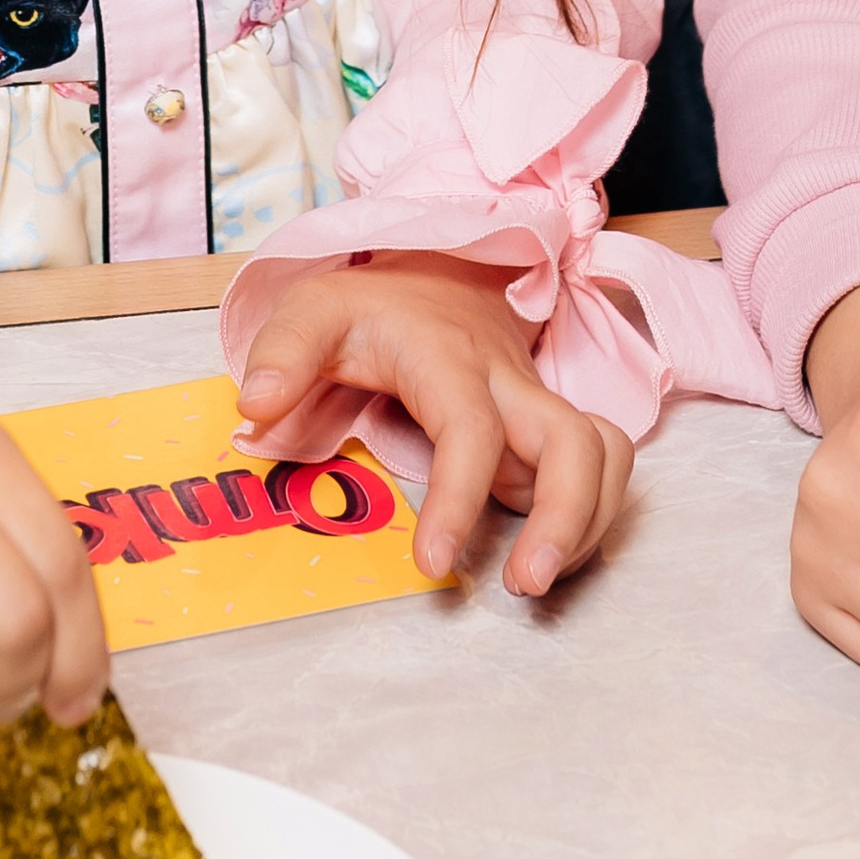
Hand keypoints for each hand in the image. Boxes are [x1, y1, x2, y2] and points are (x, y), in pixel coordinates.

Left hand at [233, 252, 631, 596]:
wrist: (437, 274)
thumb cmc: (372, 305)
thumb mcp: (313, 308)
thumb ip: (281, 353)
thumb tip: (255, 406)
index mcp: (449, 361)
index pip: (471, 430)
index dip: (458, 499)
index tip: (434, 566)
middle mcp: (508, 384)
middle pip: (577, 441)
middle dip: (568, 516)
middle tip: (527, 584)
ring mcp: (536, 408)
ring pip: (604, 455)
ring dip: (588, 521)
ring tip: (537, 579)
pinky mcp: (548, 431)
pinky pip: (596, 468)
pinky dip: (590, 513)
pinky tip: (547, 551)